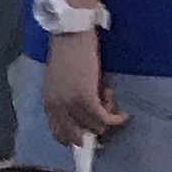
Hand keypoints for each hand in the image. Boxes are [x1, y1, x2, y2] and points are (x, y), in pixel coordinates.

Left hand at [42, 29, 125, 149]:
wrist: (72, 34)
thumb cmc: (68, 54)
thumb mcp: (63, 83)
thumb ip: (68, 100)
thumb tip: (87, 118)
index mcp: (48, 103)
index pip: (58, 133)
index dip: (76, 137)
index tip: (91, 132)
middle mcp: (56, 107)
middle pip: (75, 137)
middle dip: (93, 132)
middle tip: (105, 118)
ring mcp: (69, 104)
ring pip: (94, 127)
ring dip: (106, 116)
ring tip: (108, 96)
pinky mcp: (86, 99)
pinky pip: (104, 119)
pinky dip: (116, 118)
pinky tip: (123, 114)